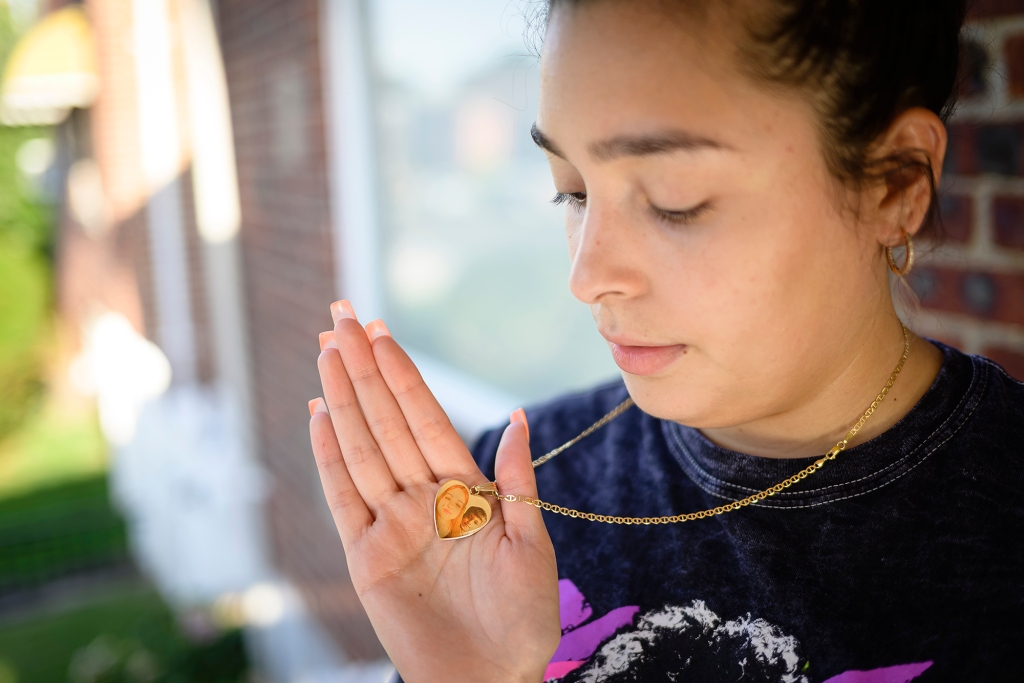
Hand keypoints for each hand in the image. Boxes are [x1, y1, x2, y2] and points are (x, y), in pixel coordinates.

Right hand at [309, 301, 559, 682]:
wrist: (489, 678)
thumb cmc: (522, 617)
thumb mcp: (530, 543)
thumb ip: (514, 481)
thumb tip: (516, 417)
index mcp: (465, 489)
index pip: (426, 417)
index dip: (403, 373)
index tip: (382, 330)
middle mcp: (423, 496)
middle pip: (386, 420)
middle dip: (365, 368)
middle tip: (340, 316)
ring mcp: (391, 522)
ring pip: (360, 447)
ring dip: (342, 399)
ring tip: (325, 351)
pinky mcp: (366, 555)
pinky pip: (342, 497)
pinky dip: (328, 456)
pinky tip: (318, 415)